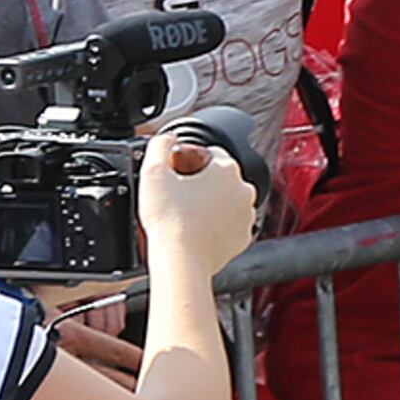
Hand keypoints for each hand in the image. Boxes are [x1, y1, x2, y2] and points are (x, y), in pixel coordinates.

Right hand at [137, 129, 258, 278]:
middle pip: (218, 177)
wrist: (181, 261)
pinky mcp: (242, 238)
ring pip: (224, 201)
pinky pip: (228, 224)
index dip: (187, 160)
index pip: (209, 153)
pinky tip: (195, 229)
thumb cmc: (170, 221)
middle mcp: (243, 190)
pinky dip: (214, 225)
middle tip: (175, 194)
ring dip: (207, 203)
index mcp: (227, 170)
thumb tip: (167, 139)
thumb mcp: (153, 172)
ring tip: (183, 214)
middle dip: (198, 182)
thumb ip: (160, 145)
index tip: (173, 173)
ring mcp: (246, 215)